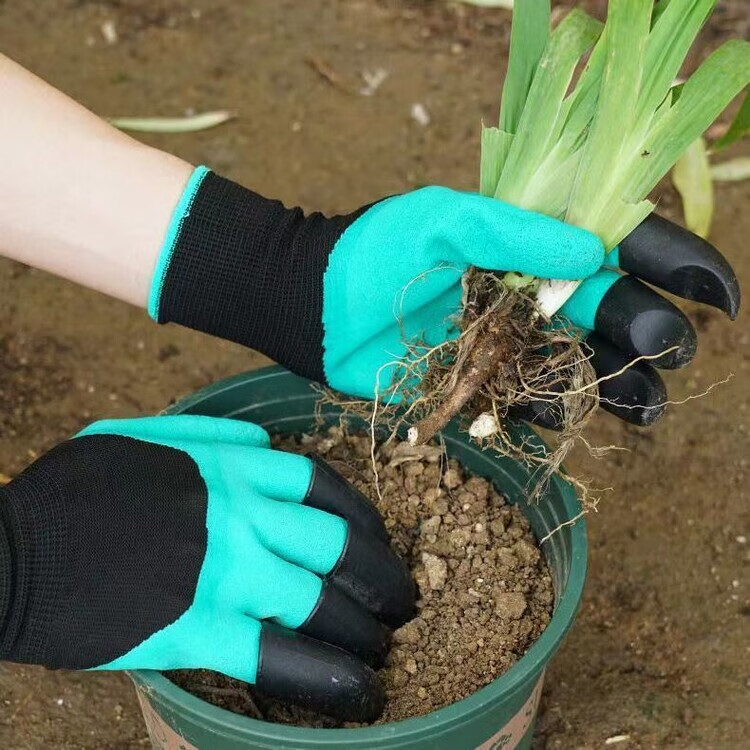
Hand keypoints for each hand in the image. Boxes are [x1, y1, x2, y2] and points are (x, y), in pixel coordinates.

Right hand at [0, 416, 413, 721]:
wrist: (14, 549)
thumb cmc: (77, 490)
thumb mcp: (145, 436)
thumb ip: (210, 434)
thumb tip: (263, 438)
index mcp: (230, 466)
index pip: (322, 487)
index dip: (361, 520)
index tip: (376, 543)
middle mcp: (239, 512)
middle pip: (336, 546)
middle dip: (380, 578)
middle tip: (401, 605)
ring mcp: (222, 569)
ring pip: (319, 601)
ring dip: (362, 631)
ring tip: (381, 653)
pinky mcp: (195, 628)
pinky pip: (277, 656)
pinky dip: (325, 678)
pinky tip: (358, 694)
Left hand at [150, 170, 738, 427]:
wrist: (318, 306)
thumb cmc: (376, 251)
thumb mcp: (444, 219)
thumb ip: (515, 231)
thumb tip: (592, 250)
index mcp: (537, 246)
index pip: (622, 250)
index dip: (674, 267)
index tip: (713, 295)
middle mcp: (535, 296)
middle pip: (616, 315)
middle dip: (648, 331)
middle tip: (655, 344)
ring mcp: (513, 345)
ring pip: (586, 368)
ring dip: (621, 387)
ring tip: (644, 403)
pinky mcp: (485, 386)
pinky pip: (533, 405)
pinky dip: (548, 413)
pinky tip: (551, 414)